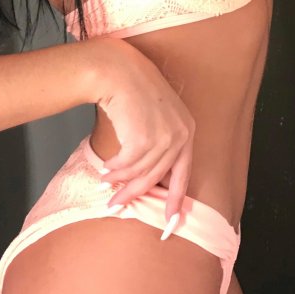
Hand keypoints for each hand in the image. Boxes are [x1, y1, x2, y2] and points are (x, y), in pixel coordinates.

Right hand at [83, 38, 194, 223]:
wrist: (118, 71)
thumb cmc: (134, 92)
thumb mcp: (157, 118)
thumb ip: (158, 145)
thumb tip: (147, 179)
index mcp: (188, 130)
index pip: (184, 173)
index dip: (176, 200)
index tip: (170, 222)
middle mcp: (182, 134)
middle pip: (159, 177)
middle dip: (135, 194)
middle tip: (117, 206)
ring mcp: (165, 136)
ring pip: (140, 172)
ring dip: (120, 180)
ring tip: (106, 182)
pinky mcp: (145, 137)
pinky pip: (127, 164)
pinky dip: (115, 169)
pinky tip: (106, 168)